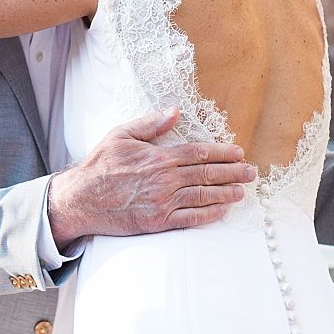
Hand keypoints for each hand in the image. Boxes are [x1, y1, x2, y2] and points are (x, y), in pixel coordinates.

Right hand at [47, 108, 256, 251]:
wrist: (81, 199)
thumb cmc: (100, 165)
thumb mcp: (121, 135)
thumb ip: (150, 124)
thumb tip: (174, 111)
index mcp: (158, 156)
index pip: (199, 153)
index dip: (222, 153)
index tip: (238, 152)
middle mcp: (165, 179)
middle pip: (207, 174)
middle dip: (233, 173)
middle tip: (251, 172)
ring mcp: (163, 202)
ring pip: (203, 196)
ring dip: (226, 193)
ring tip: (242, 191)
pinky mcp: (158, 221)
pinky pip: (190, 218)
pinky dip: (210, 214)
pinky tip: (223, 211)